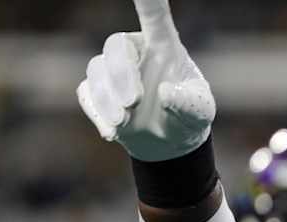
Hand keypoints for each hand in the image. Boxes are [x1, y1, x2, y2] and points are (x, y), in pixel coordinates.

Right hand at [76, 0, 214, 161]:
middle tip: (134, 104)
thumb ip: (188, 102)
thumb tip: (164, 92)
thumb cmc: (189, 117)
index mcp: (164, 44)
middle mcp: (135, 51)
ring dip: (108, 98)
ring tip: (126, 122)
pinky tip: (113, 133)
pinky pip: (86, 94)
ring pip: (96, 71)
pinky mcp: (97, 91)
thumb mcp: (200, 111)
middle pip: (115, 46)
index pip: (153, 13)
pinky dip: (98, 114)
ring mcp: (112, 70)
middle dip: (121, 75)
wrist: (170, 144)